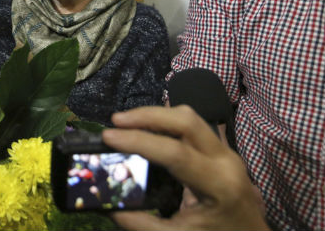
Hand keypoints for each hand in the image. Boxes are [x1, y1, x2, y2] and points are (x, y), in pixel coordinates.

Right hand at [102, 105, 268, 230]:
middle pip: (186, 121)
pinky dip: (167, 120)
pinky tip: (147, 127)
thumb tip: (110, 208)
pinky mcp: (221, 150)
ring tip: (127, 122)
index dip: (139, 141)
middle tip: (116, 121)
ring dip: (157, 114)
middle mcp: (226, 161)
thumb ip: (143, 224)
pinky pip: (193, 125)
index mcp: (219, 185)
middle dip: (148, 115)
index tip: (108, 137)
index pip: (175, 153)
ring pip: (191, 117)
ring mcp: (227, 152)